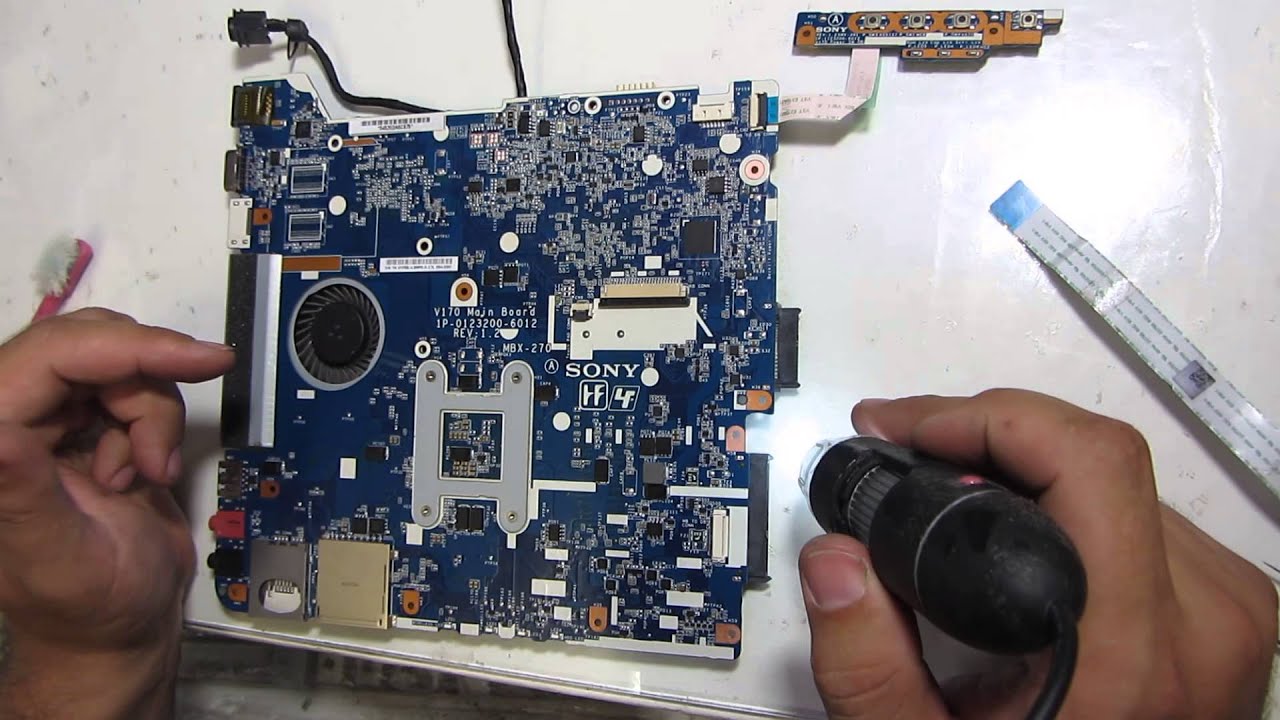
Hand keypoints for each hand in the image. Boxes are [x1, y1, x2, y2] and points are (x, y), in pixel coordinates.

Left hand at [0, 309, 234, 718]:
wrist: (123, 627)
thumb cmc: (90, 606)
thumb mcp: (58, 556)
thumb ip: (23, 492)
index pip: (51, 356)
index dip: (128, 346)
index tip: (201, 358)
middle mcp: (9, 419)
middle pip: (87, 346)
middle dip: (143, 388)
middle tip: (163, 448)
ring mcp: (46, 419)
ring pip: (118, 362)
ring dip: (152, 414)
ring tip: (147, 474)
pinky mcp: (83, 424)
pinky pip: (134, 385)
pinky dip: (156, 423)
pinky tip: (145, 471)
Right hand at [799, 390, 1277, 719]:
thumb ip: (869, 671)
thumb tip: (835, 559)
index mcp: (1134, 650)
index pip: (1085, 461)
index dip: (983, 420)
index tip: (904, 432)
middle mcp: (1205, 617)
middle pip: (1097, 457)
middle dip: (987, 435)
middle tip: (905, 447)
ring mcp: (1232, 609)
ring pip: (1120, 479)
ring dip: (1029, 469)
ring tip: (951, 493)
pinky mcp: (1236, 605)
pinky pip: (1147, 511)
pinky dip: (1071, 503)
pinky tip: (1016, 531)